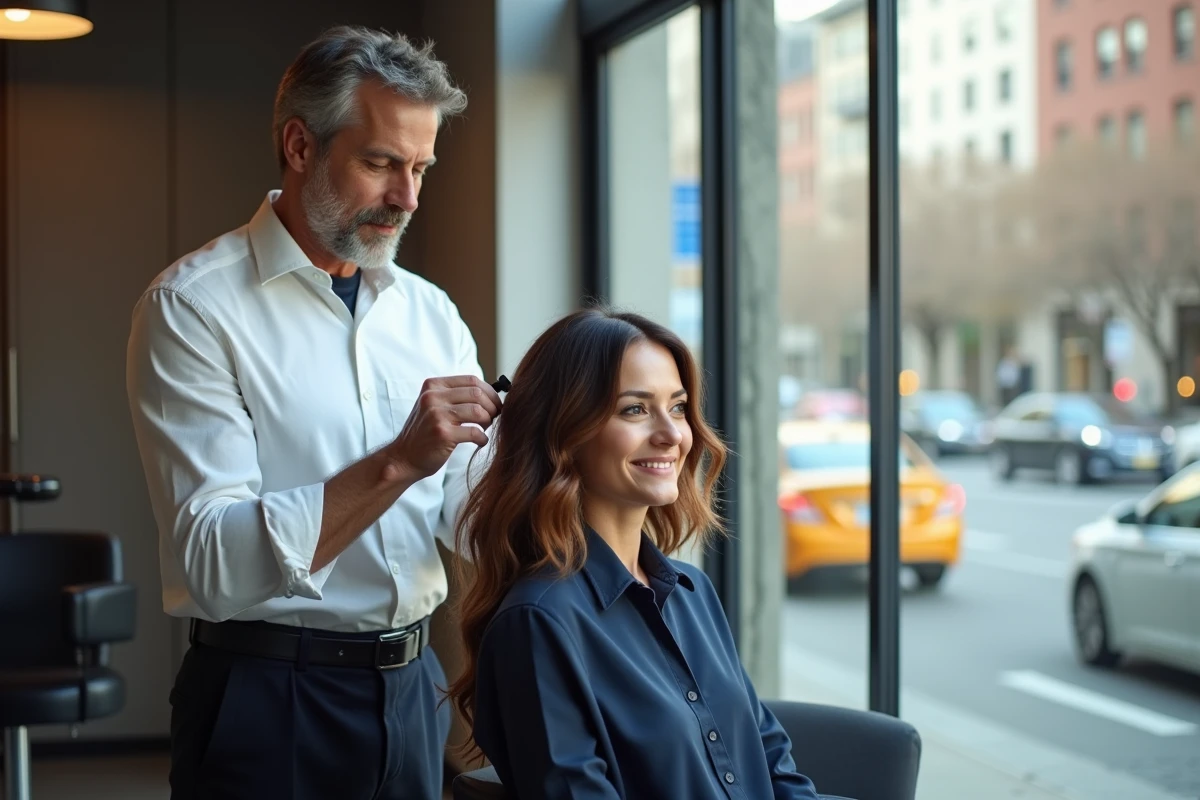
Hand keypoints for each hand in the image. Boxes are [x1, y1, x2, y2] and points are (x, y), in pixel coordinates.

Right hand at [386, 376, 501, 480]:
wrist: (404, 457)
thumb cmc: (425, 432)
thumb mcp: (434, 405)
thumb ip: (455, 396)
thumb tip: (491, 394)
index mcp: (433, 386)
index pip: (471, 380)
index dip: (490, 392)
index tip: (496, 404)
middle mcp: (433, 397)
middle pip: (477, 394)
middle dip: (492, 406)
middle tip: (494, 418)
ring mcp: (436, 415)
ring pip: (478, 411)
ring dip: (488, 421)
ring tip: (484, 429)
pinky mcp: (442, 434)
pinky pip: (475, 432)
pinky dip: (482, 438)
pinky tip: (479, 441)